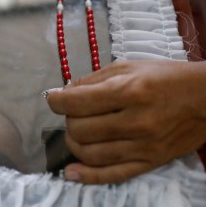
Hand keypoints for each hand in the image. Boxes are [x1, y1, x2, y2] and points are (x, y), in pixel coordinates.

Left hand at [46, 60, 205, 183]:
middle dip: (68, 119)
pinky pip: (113, 175)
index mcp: (128, 91)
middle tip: (75, 112)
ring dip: (74, 143)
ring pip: (90, 153)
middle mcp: (134, 121)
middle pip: (79, 129)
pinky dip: (87, 176)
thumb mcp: (128, 66)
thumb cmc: (165, 77)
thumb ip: (93, 79)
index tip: (53, 98)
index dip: (55, 100)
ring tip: (78, 133)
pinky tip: (70, 172)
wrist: (205, 98)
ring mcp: (142, 146)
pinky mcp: (150, 162)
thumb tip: (64, 92)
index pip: (75, 102)